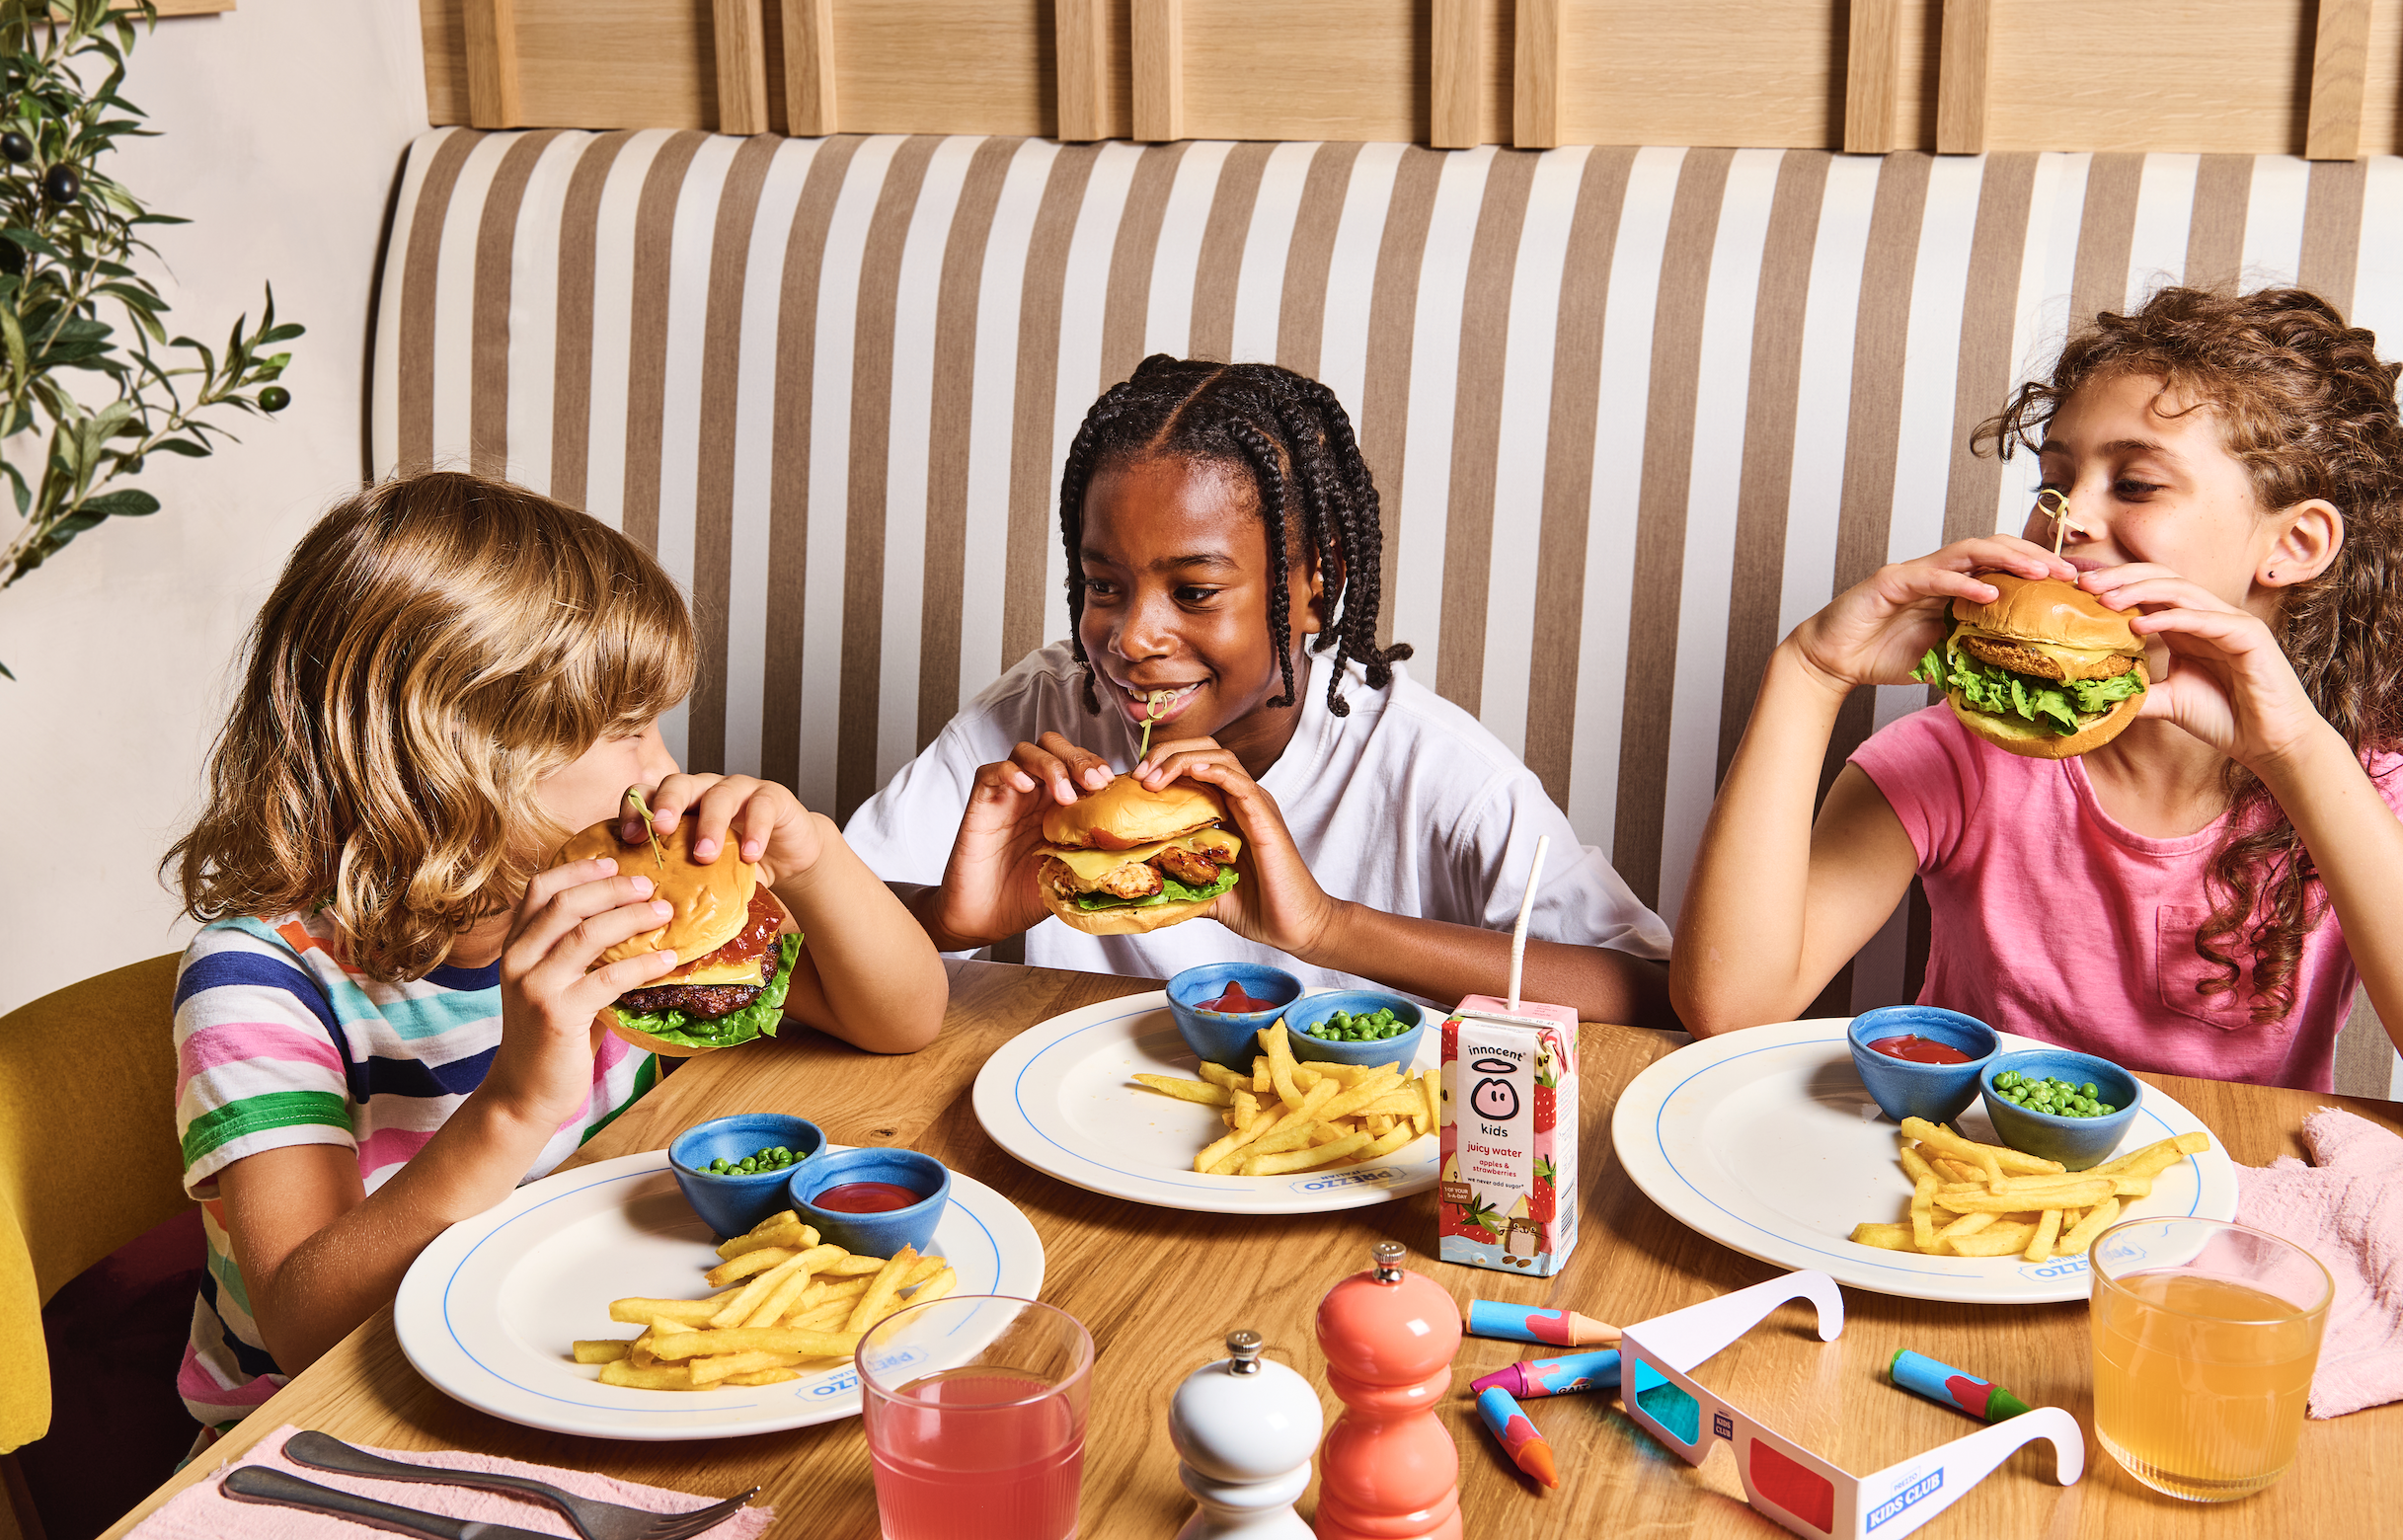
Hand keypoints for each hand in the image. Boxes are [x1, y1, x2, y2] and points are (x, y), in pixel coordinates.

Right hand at [484, 858, 681, 1126]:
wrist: (523, 1092)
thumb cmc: (548, 1036)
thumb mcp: (552, 984)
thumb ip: (574, 953)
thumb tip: (630, 918)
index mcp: (515, 947)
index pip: (539, 889)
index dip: (577, 869)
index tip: (612, 862)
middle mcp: (518, 960)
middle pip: (565, 903)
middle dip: (612, 888)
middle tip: (649, 884)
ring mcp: (535, 987)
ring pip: (586, 935)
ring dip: (632, 918)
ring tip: (665, 913)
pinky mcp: (557, 1014)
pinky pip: (608, 978)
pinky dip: (643, 964)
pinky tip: (669, 960)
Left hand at [629, 773, 826, 885]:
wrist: (790, 858)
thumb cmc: (740, 865)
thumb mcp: (705, 876)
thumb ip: (680, 886)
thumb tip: (647, 922)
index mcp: (680, 807)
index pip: (648, 794)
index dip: (635, 811)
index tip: (630, 839)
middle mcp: (705, 791)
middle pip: (678, 783)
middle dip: (667, 804)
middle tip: (660, 829)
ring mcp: (739, 790)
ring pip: (719, 794)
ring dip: (710, 824)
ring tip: (705, 856)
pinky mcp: (773, 797)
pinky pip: (762, 805)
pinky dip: (756, 829)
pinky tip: (751, 855)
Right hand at [924, 733, 1112, 949]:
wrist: (984, 918)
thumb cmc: (1025, 897)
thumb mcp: (1072, 873)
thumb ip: (1096, 854)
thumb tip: (1137, 851)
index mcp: (1058, 805)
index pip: (1079, 764)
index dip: (1097, 765)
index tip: (1113, 785)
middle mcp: (1034, 794)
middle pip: (1054, 746)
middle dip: (1078, 758)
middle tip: (1094, 783)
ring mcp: (1007, 796)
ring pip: (1026, 751)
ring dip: (1051, 766)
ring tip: (1064, 796)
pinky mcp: (982, 803)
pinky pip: (991, 771)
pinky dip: (1011, 772)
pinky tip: (1026, 788)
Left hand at [1136, 737, 1341, 957]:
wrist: (1295, 926)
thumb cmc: (1258, 908)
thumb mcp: (1204, 890)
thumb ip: (1178, 881)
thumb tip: (1142, 885)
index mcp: (1229, 809)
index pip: (1196, 764)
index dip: (1164, 763)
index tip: (1134, 781)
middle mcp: (1243, 800)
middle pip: (1205, 750)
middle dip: (1168, 752)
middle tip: (1139, 774)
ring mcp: (1256, 805)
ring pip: (1220, 758)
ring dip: (1182, 759)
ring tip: (1154, 777)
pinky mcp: (1265, 818)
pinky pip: (1239, 782)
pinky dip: (1214, 770)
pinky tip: (1192, 771)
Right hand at [1788, 535, 2076, 693]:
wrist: (1830, 660)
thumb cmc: (1879, 656)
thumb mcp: (1939, 659)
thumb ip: (1972, 656)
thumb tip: (2017, 679)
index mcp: (1951, 586)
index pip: (2003, 567)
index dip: (2038, 570)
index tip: (2074, 585)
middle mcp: (1937, 572)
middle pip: (1995, 549)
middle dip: (2035, 557)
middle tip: (2070, 574)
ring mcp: (1915, 573)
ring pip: (1970, 552)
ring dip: (2009, 560)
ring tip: (2041, 574)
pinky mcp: (1891, 581)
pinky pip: (1934, 576)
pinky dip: (1963, 583)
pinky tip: (1990, 594)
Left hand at [2080, 564, 2329, 769]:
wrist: (2270, 742)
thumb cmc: (2226, 717)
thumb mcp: (2168, 701)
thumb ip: (2137, 691)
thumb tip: (2094, 694)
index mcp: (2188, 626)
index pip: (2149, 591)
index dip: (2115, 585)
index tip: (2077, 590)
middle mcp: (2208, 616)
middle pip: (2161, 579)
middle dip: (2120, 577)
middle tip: (2083, 583)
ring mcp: (2231, 622)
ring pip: (2181, 591)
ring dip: (2139, 591)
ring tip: (2104, 599)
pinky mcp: (2249, 636)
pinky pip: (2205, 619)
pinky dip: (2171, 619)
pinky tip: (2139, 626)